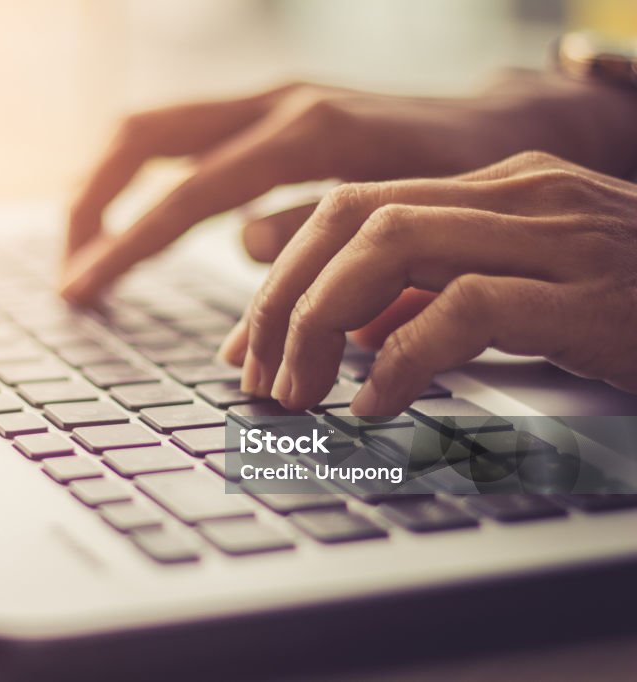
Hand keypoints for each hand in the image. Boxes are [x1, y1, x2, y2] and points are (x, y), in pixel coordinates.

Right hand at [61, 71, 636, 303]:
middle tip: (71, 269)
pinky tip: (140, 223)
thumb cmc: (470, 179)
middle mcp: (277, 102)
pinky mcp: (272, 111)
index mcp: (309, 133)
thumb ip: (323, 232)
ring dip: (109, 187)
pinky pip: (186, 138)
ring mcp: (271, 99)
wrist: (510, 123)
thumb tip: (244, 249)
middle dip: (92, 202)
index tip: (81, 290)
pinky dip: (148, 181)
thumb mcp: (409, 217)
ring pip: (155, 128)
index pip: (187, 193)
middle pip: (143, 136)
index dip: (127, 245)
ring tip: (87, 250)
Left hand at [218, 151, 636, 415]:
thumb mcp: (525, 294)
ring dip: (322, 323)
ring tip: (297, 391)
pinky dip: (402, 357)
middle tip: (256, 374)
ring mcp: (556, 235)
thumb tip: (353, 331)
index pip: (351, 207)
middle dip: (284, 298)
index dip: (282, 274)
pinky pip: (464, 308)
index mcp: (495, 186)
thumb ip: (437, 297)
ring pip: (390, 245)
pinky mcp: (588, 294)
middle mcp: (517, 193)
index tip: (248, 342)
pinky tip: (374, 406)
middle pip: (351, 218)